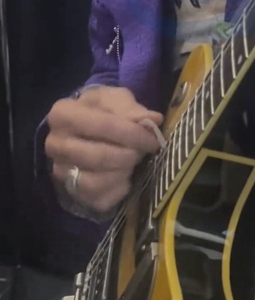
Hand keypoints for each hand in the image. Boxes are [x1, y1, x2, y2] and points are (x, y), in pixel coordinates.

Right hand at [45, 86, 163, 214]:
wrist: (85, 129)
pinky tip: (125, 176)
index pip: (102, 125)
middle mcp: (55, 145)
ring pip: (96, 182)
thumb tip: (154, 120)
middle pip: (98, 157)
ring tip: (133, 160)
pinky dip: (119, 189)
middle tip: (145, 150)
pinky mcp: (71, 193)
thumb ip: (132, 109)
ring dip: (123, 172)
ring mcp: (61, 172)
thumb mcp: (116, 100)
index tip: (153, 138)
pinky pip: (99, 199)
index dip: (132, 133)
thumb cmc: (101, 110)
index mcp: (63, 115)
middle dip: (129, 155)